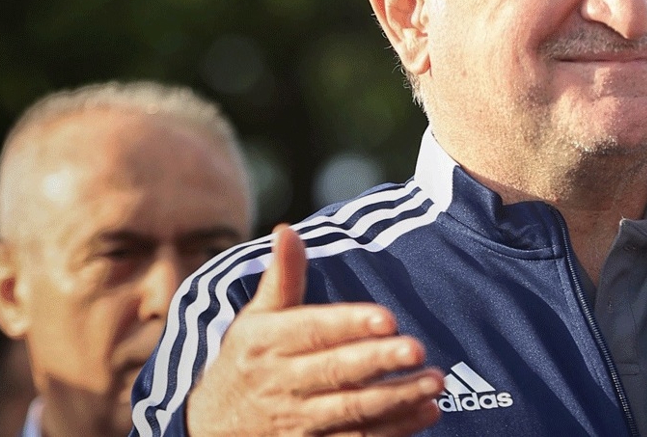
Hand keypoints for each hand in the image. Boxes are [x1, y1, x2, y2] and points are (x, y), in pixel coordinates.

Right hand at [185, 225, 442, 435]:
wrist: (212, 428)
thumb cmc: (246, 359)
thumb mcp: (255, 318)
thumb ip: (282, 277)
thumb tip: (287, 230)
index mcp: (267, 343)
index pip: (312, 331)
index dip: (349, 324)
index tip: (387, 317)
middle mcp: (281, 381)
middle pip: (334, 372)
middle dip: (377, 361)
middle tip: (418, 349)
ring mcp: (298, 420)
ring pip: (350, 411)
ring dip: (396, 399)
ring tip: (434, 382)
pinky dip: (395, 430)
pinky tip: (428, 412)